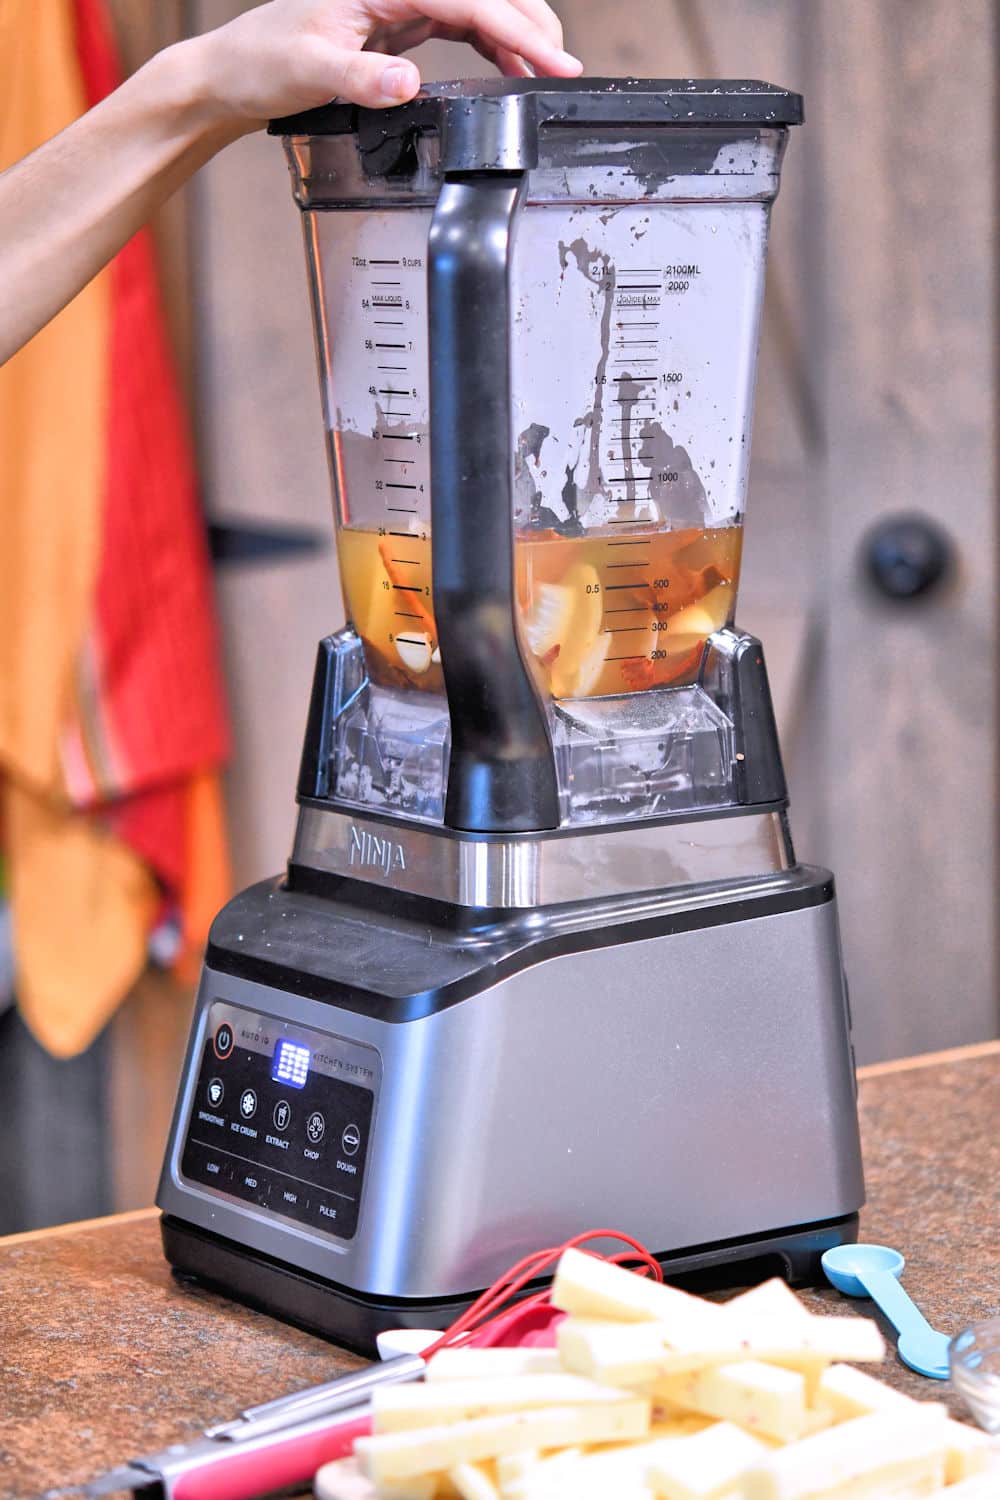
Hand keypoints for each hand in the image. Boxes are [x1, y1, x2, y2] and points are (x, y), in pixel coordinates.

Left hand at [194, 0, 582, 130]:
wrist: (234, 72)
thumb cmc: (263, 61)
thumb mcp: (310, 70)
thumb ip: (362, 79)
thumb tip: (410, 86)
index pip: (469, 1)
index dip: (516, 30)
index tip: (551, 61)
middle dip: (530, 27)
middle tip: (565, 68)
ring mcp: (400, 3)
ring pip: (478, 8)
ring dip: (516, 36)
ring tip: (548, 71)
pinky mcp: (399, 24)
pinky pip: (460, 27)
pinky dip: (491, 47)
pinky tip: (510, 70)